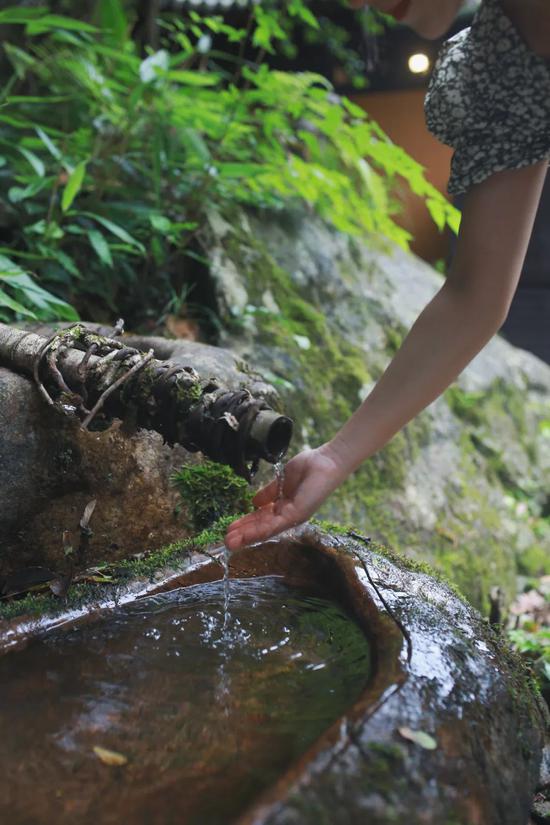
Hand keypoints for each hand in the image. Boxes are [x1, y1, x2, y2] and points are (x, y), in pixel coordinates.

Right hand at [224, 445, 345, 550]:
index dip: (245, 524)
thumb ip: (269, 493)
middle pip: (262, 528)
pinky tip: (246, 535)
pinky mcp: (297, 514)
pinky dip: (259, 531)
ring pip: (266, 530)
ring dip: (247, 536)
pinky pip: (275, 524)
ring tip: (230, 543)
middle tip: (225, 542)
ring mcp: (293, 516)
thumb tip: (253, 502)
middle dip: (243, 535)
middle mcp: (288, 515)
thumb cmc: (309, 467)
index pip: (261, 519)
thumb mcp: (282, 481)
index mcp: (284, 507)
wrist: (326, 461)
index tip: (229, 528)